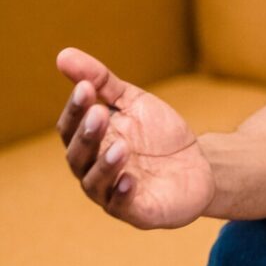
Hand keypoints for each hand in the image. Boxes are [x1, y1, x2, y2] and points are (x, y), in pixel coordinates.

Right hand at [55, 48, 214, 228]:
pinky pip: (122, 205)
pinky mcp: (136, 211)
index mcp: (91, 141)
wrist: (202, 165)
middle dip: (87, 134)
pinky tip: (130, 179)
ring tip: (120, 145)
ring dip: (105, 164)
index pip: (71, 126)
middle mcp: (94, 169)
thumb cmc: (161, 135)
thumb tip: (63, 55)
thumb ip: (102, 82)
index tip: (86, 87)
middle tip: (100, 114)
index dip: (76, 108)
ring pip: (95, 181)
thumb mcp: (135, 103)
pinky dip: (123, 193)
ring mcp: (113, 192)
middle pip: (78, 154)